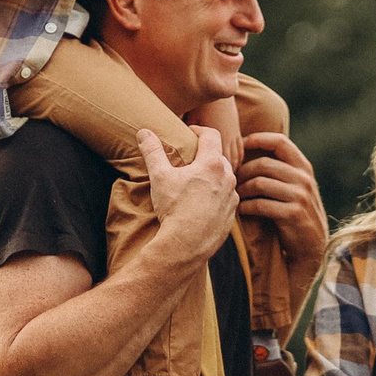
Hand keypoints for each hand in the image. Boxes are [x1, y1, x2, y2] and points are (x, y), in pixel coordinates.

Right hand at [139, 125, 237, 260]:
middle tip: (190, 160)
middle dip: (205, 155)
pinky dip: (215, 197)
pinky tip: (200, 205)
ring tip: (195, 183)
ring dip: (212, 177)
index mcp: (212, 164)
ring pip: (224, 179)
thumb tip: (143, 132)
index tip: (190, 133)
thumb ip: (152, 151)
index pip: (211, 135)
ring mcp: (232, 198)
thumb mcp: (159, 176)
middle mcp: (227, 178)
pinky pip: (225, 200)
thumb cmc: (174, 208)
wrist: (186, 245)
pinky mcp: (231, 216)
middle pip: (218, 157)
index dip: (199, 130)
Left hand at [237, 130, 326, 278]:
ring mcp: (300, 196)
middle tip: (231, 180)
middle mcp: (304, 179)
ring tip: (234, 196)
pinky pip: (261, 204)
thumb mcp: (295, 189)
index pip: (280, 142)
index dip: (258, 139)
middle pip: (264, 163)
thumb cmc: (295, 216)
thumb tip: (249, 153)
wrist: (312, 248)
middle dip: (243, 171)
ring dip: (242, 190)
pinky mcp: (293, 214)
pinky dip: (247, 207)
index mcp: (304, 168)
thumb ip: (281, 172)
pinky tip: (241, 211)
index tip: (240, 145)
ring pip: (260, 183)